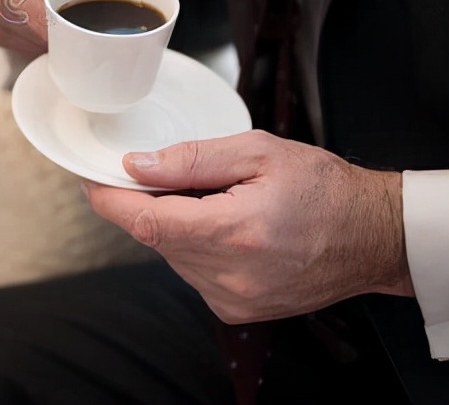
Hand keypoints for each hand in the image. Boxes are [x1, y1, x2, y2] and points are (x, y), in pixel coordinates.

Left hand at [85, 130, 413, 324]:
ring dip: (178, 225)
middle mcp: (229, 275)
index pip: (145, 221)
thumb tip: (136, 165)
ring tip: (219, 202)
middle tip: (178, 175)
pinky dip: (196, 246)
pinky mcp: (235, 310)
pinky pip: (192, 272)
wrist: (372, 236)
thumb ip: (190, 159)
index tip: (91, 178)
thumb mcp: (258, 152)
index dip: (109, 198)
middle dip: (153, 202)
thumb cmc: (324, 190)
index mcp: (233, 233)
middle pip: (155, 236)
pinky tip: (227, 227)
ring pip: (172, 254)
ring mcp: (232, 299)